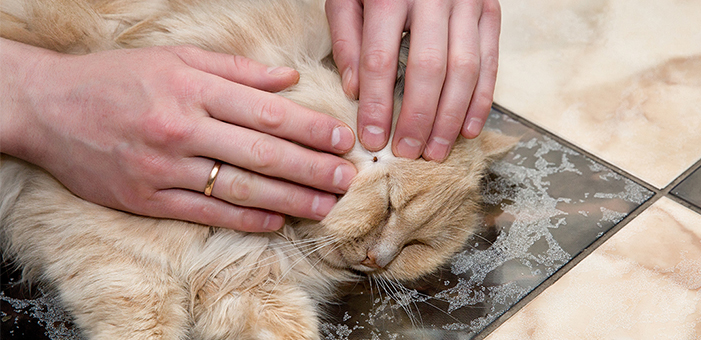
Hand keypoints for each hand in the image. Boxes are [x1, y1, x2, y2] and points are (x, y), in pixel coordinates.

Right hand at [1, 39, 356, 231]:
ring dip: (289, 199)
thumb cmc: (118, 77)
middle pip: (262, 154)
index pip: (266, 112)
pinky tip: (276, 220)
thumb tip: (289, 80)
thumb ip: (237, 70)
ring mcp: (163, 166)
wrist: (48, 107)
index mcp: (192, 87)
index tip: (341, 141)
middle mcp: (181, 127)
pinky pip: (206, 211)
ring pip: (240, 187)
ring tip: (324, 206)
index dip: (310, 129)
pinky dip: (245, 217)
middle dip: (312, 169)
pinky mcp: (147, 197)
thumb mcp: (176, 58)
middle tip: (346, 179)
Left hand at [325, 0, 500, 160]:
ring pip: (464, 69)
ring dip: (451, 117)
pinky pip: (490, 62)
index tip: (373, 138)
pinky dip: (481, 99)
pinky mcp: (489, 10)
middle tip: (408, 152)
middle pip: (427, 68)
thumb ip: (347, 37)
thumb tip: (355, 89)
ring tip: (436, 151)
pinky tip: (467, 129)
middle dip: (418, 118)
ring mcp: (467, 2)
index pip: (381, 58)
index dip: (376, 104)